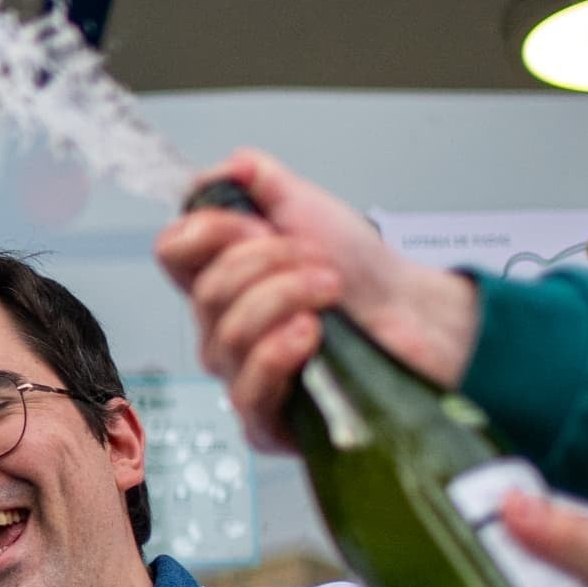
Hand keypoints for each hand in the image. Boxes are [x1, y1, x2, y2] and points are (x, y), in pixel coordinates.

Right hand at [155, 148, 482, 453]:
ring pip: (229, 334)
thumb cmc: (364, 274)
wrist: (415, 317)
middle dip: (270, 264)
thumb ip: (261, 180)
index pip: (172, 252)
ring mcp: (240, 373)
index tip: (260, 225)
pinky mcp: (267, 419)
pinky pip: (248, 389)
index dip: (212, 232)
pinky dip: (281, 352)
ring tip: (330, 293)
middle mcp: (222, 327)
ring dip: (288, 299)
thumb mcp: (308, 208)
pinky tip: (312, 335)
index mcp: (221, 277)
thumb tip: (228, 168)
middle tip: (318, 262)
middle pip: (206, 293)